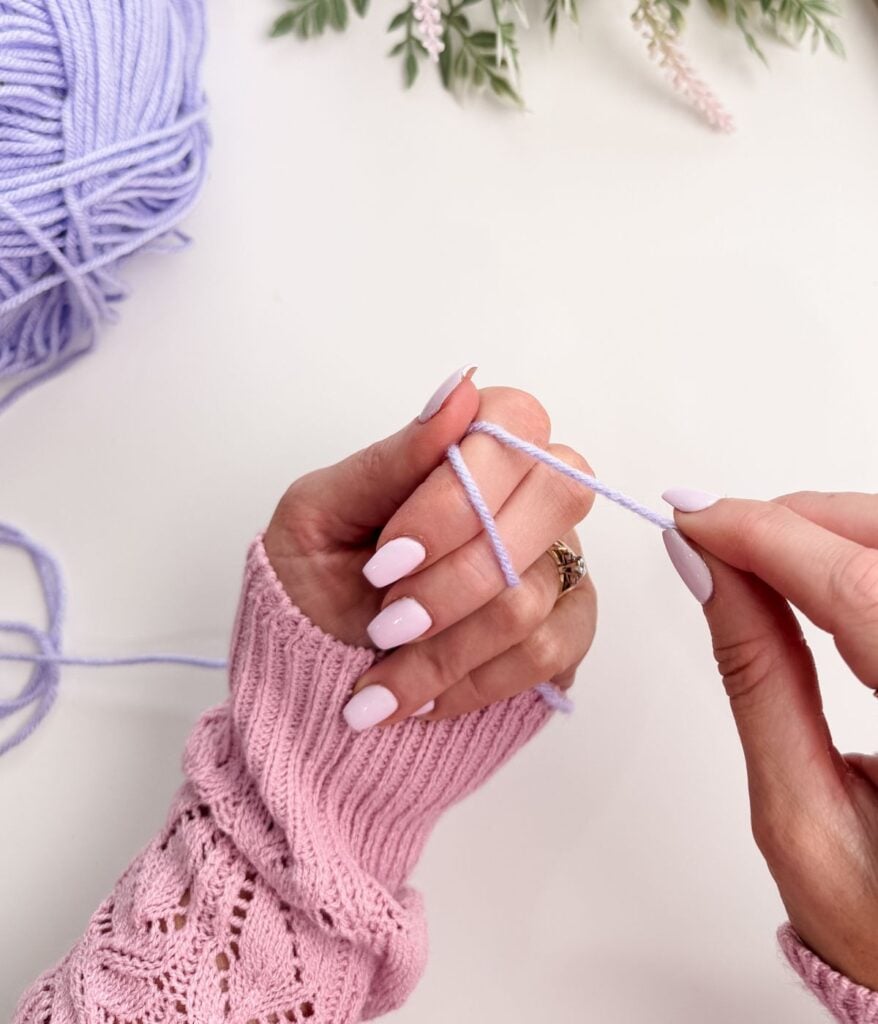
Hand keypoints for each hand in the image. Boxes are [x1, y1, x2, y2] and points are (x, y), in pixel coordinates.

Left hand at [264, 368, 597, 727]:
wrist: (318, 669)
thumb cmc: (316, 580)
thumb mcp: (322, 513)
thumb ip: (392, 458)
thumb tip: (461, 387)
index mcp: (469, 448)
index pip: (515, 425)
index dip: (459, 495)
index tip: (389, 556)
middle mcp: (527, 495)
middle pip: (554, 500)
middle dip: (454, 581)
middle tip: (387, 621)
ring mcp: (556, 560)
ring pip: (530, 596)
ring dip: (442, 649)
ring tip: (383, 669)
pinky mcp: (566, 627)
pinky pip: (550, 652)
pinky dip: (474, 684)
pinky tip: (424, 696)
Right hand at [663, 488, 877, 989]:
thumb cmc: (877, 926)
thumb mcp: (797, 810)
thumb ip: (757, 677)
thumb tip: (708, 575)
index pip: (858, 592)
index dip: (767, 538)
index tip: (696, 519)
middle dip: (793, 521)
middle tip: (711, 532)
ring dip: (821, 534)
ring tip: (748, 554)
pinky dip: (850, 560)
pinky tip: (806, 570)